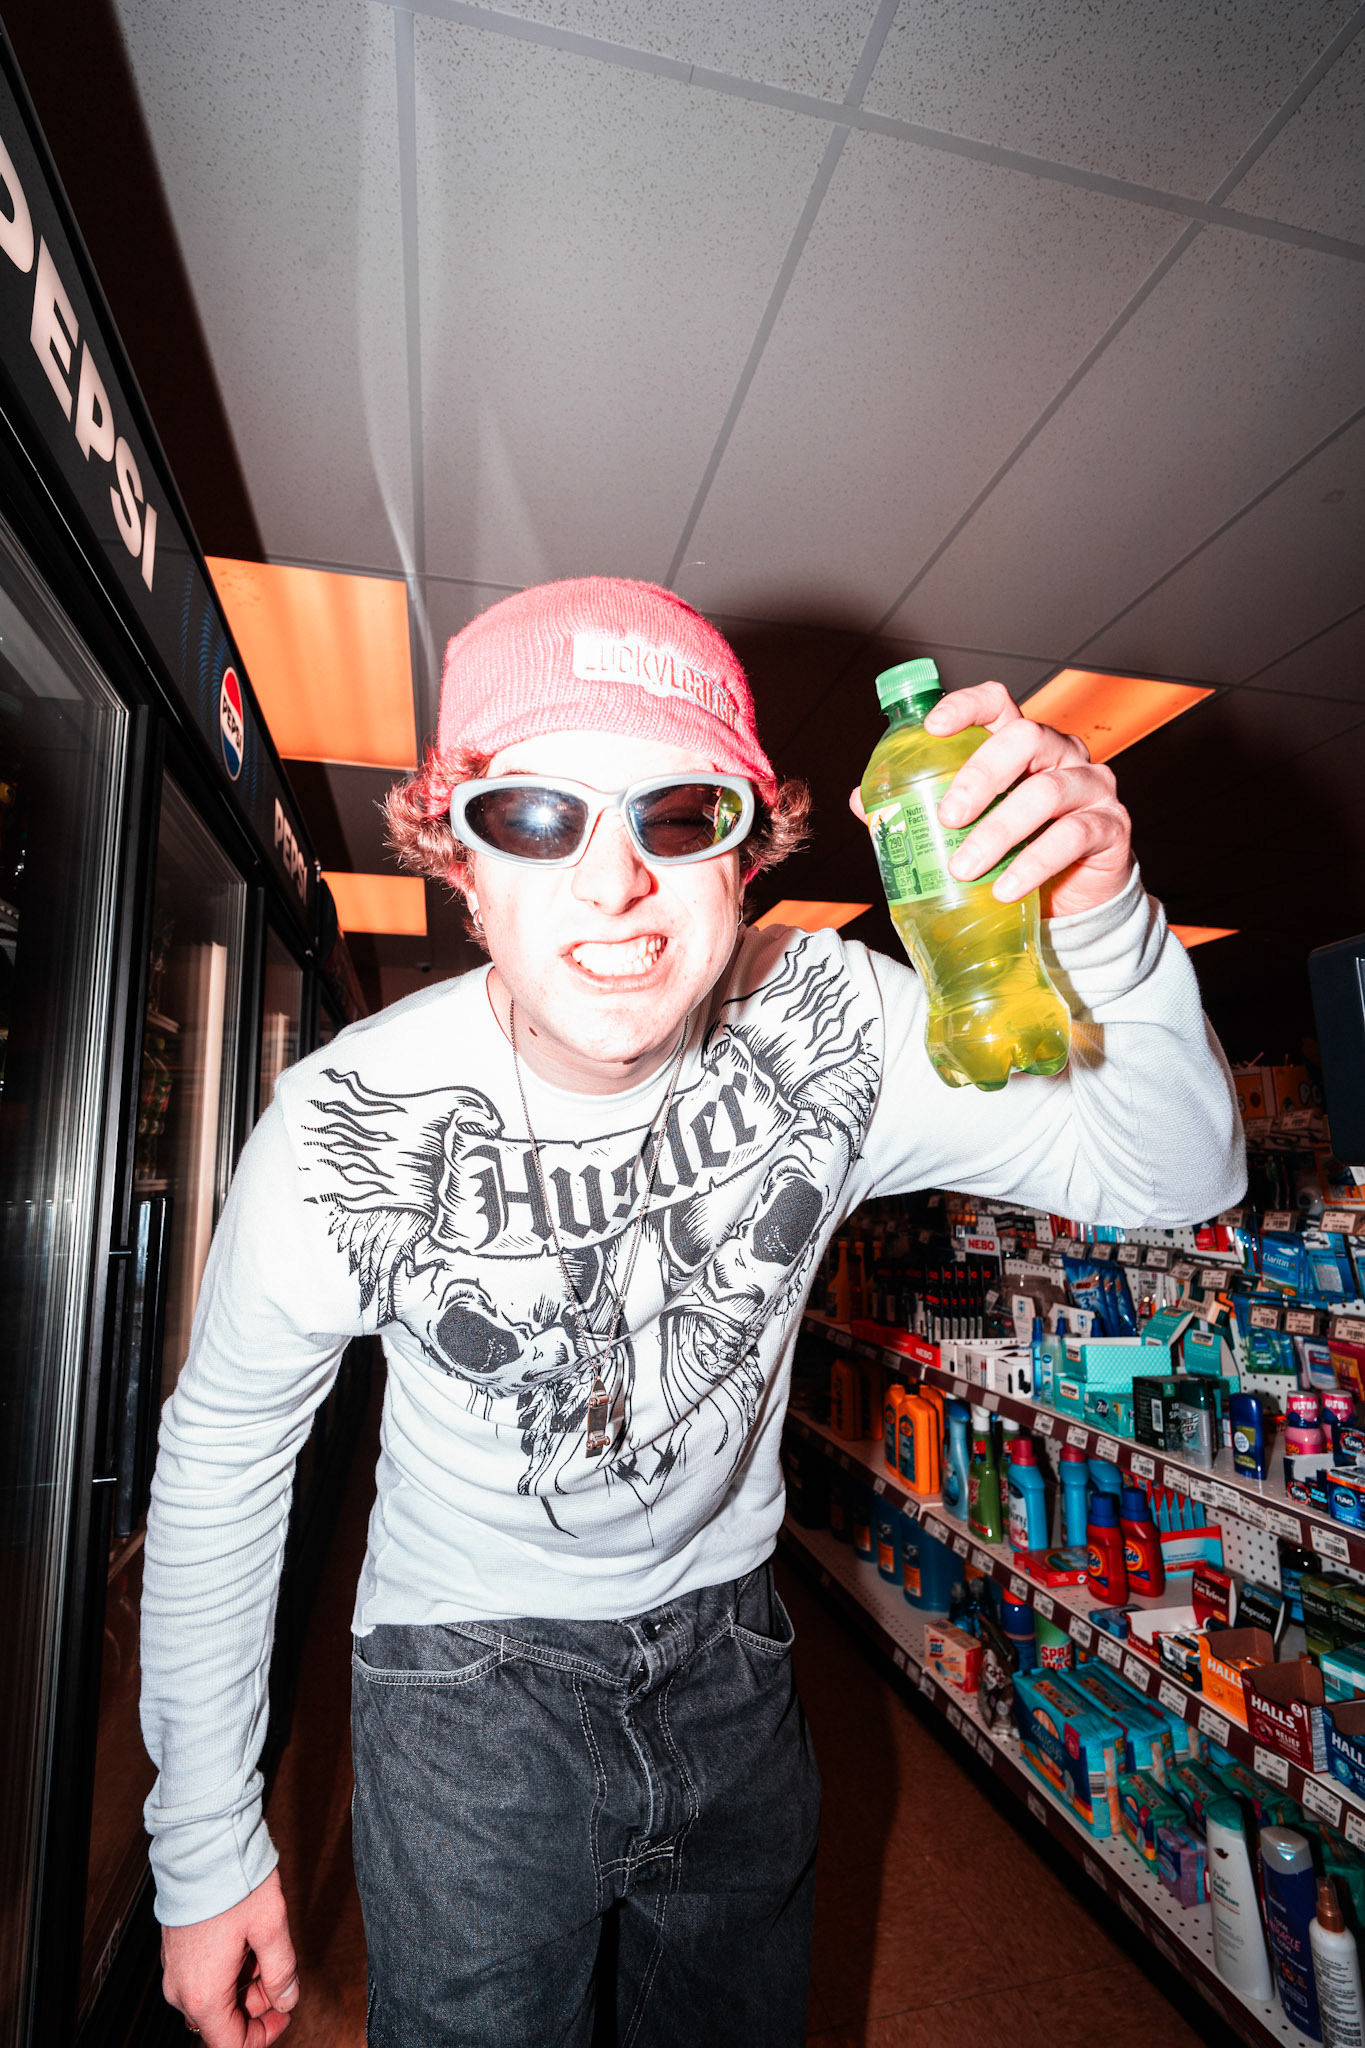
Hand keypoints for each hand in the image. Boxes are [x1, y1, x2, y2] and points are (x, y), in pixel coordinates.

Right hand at [160, 1869, 298, 2045]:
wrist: (200, 1844)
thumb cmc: (231, 1880)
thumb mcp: (271, 1927)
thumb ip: (282, 1971)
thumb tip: (287, 1999)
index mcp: (204, 1994)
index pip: (231, 2044)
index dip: (263, 2035)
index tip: (285, 2011)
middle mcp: (182, 1989)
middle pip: (223, 2021)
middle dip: (258, 2004)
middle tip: (281, 1971)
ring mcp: (174, 1970)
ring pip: (215, 1998)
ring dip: (245, 1984)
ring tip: (265, 1947)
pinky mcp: (175, 1952)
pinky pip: (203, 1977)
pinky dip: (228, 1969)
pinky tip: (246, 1941)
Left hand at [849, 681, 1132, 916]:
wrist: (1073, 901)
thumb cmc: (1016, 851)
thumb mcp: (969, 829)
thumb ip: (920, 809)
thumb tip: (865, 802)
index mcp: (1021, 744)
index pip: (998, 703)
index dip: (966, 706)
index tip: (933, 728)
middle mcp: (1060, 754)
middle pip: (1025, 738)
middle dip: (980, 776)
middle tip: (948, 817)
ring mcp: (1091, 786)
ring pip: (1047, 791)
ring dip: (1000, 830)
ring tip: (964, 867)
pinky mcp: (1111, 826)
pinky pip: (1073, 836)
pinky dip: (1034, 863)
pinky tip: (1006, 887)